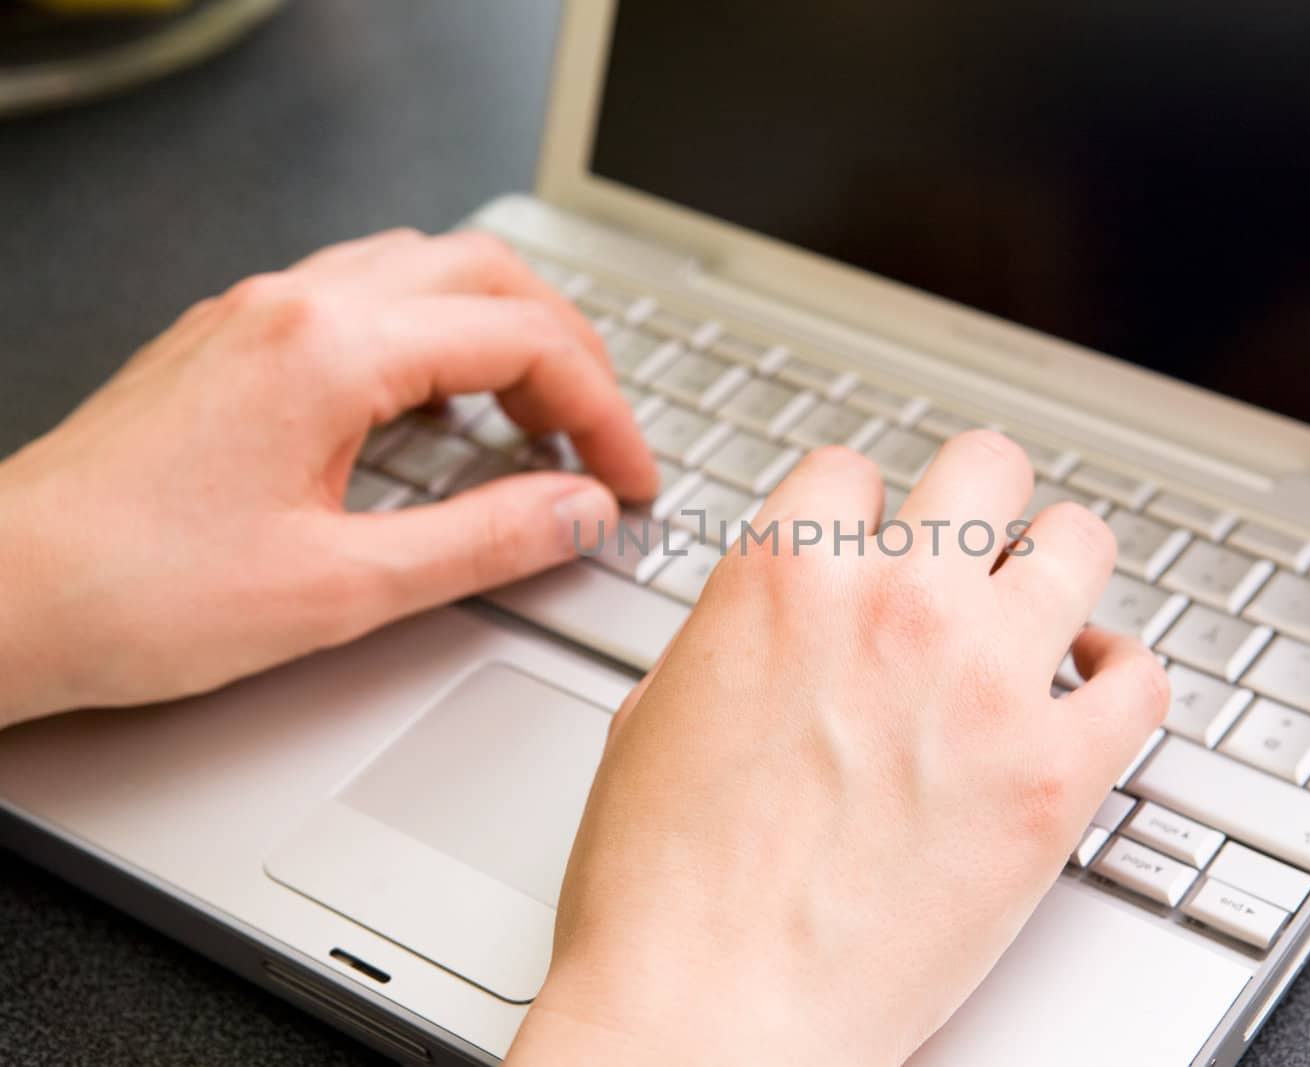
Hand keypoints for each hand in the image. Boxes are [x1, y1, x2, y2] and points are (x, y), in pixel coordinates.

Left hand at [0, 228, 655, 725]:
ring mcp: (257, 311)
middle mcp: (294, 303)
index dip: (602, 411)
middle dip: (568, 351)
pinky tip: (438, 407)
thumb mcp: (344, 588)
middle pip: (486, 275)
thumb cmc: (136, 594)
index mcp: (329, 348)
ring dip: (502, 331)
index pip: (522, 340)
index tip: (628, 478)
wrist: (0, 597)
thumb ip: (486, 540)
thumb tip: (579, 513)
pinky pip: (367, 294)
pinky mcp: (232, 338)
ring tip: (534, 418)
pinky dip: (436, 337)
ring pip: (425, 269)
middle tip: (600, 436)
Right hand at [511, 434, 1166, 1066]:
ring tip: (1047, 609)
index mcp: (782, 578)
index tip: (876, 536)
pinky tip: (1094, 693)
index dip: (864, 506)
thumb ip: (735, 638)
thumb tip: (778, 625)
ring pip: (1078, 542)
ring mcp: (986, 682)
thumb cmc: (663, 893)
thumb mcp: (653, 717)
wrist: (709, 1016)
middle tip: (977, 545)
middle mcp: (894, 604)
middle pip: (984, 466)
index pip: (853, 469)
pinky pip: (1142, 682)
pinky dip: (1123, 679)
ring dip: (1059, 570)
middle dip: (978, 504)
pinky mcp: (1054, 777)